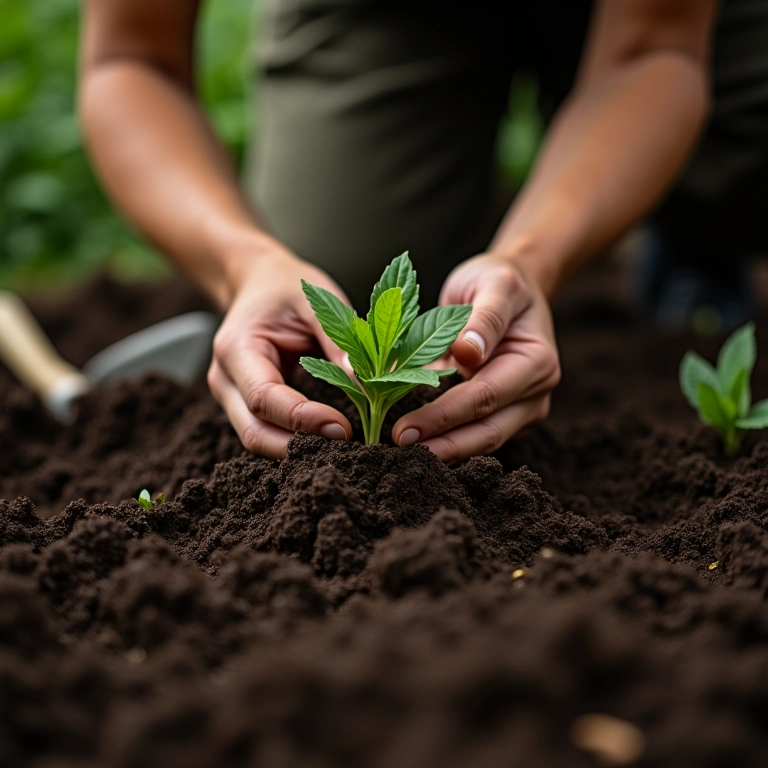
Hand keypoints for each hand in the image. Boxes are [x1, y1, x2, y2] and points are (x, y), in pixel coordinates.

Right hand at [207, 249, 352, 458]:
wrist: (257, 282)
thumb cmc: (285, 287)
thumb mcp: (315, 300)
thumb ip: (338, 340)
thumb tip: (366, 382)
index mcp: (236, 348)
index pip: (264, 399)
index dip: (303, 420)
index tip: (343, 427)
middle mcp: (225, 380)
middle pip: (255, 434)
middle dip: (300, 448)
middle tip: (349, 445)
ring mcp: (231, 397)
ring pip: (259, 440)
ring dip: (299, 451)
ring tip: (342, 447)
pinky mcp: (246, 407)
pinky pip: (268, 433)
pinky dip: (296, 443)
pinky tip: (326, 441)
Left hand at [391, 253, 560, 461]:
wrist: (512, 289)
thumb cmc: (498, 282)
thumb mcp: (495, 284)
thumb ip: (484, 317)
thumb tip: (467, 351)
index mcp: (536, 362)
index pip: (485, 397)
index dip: (444, 416)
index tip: (404, 429)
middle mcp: (534, 394)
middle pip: (486, 432)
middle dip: (441, 446)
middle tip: (396, 451)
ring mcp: (521, 410)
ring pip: (480, 441)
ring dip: (442, 451)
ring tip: (400, 457)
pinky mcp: (503, 416)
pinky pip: (473, 434)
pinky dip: (445, 440)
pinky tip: (414, 445)